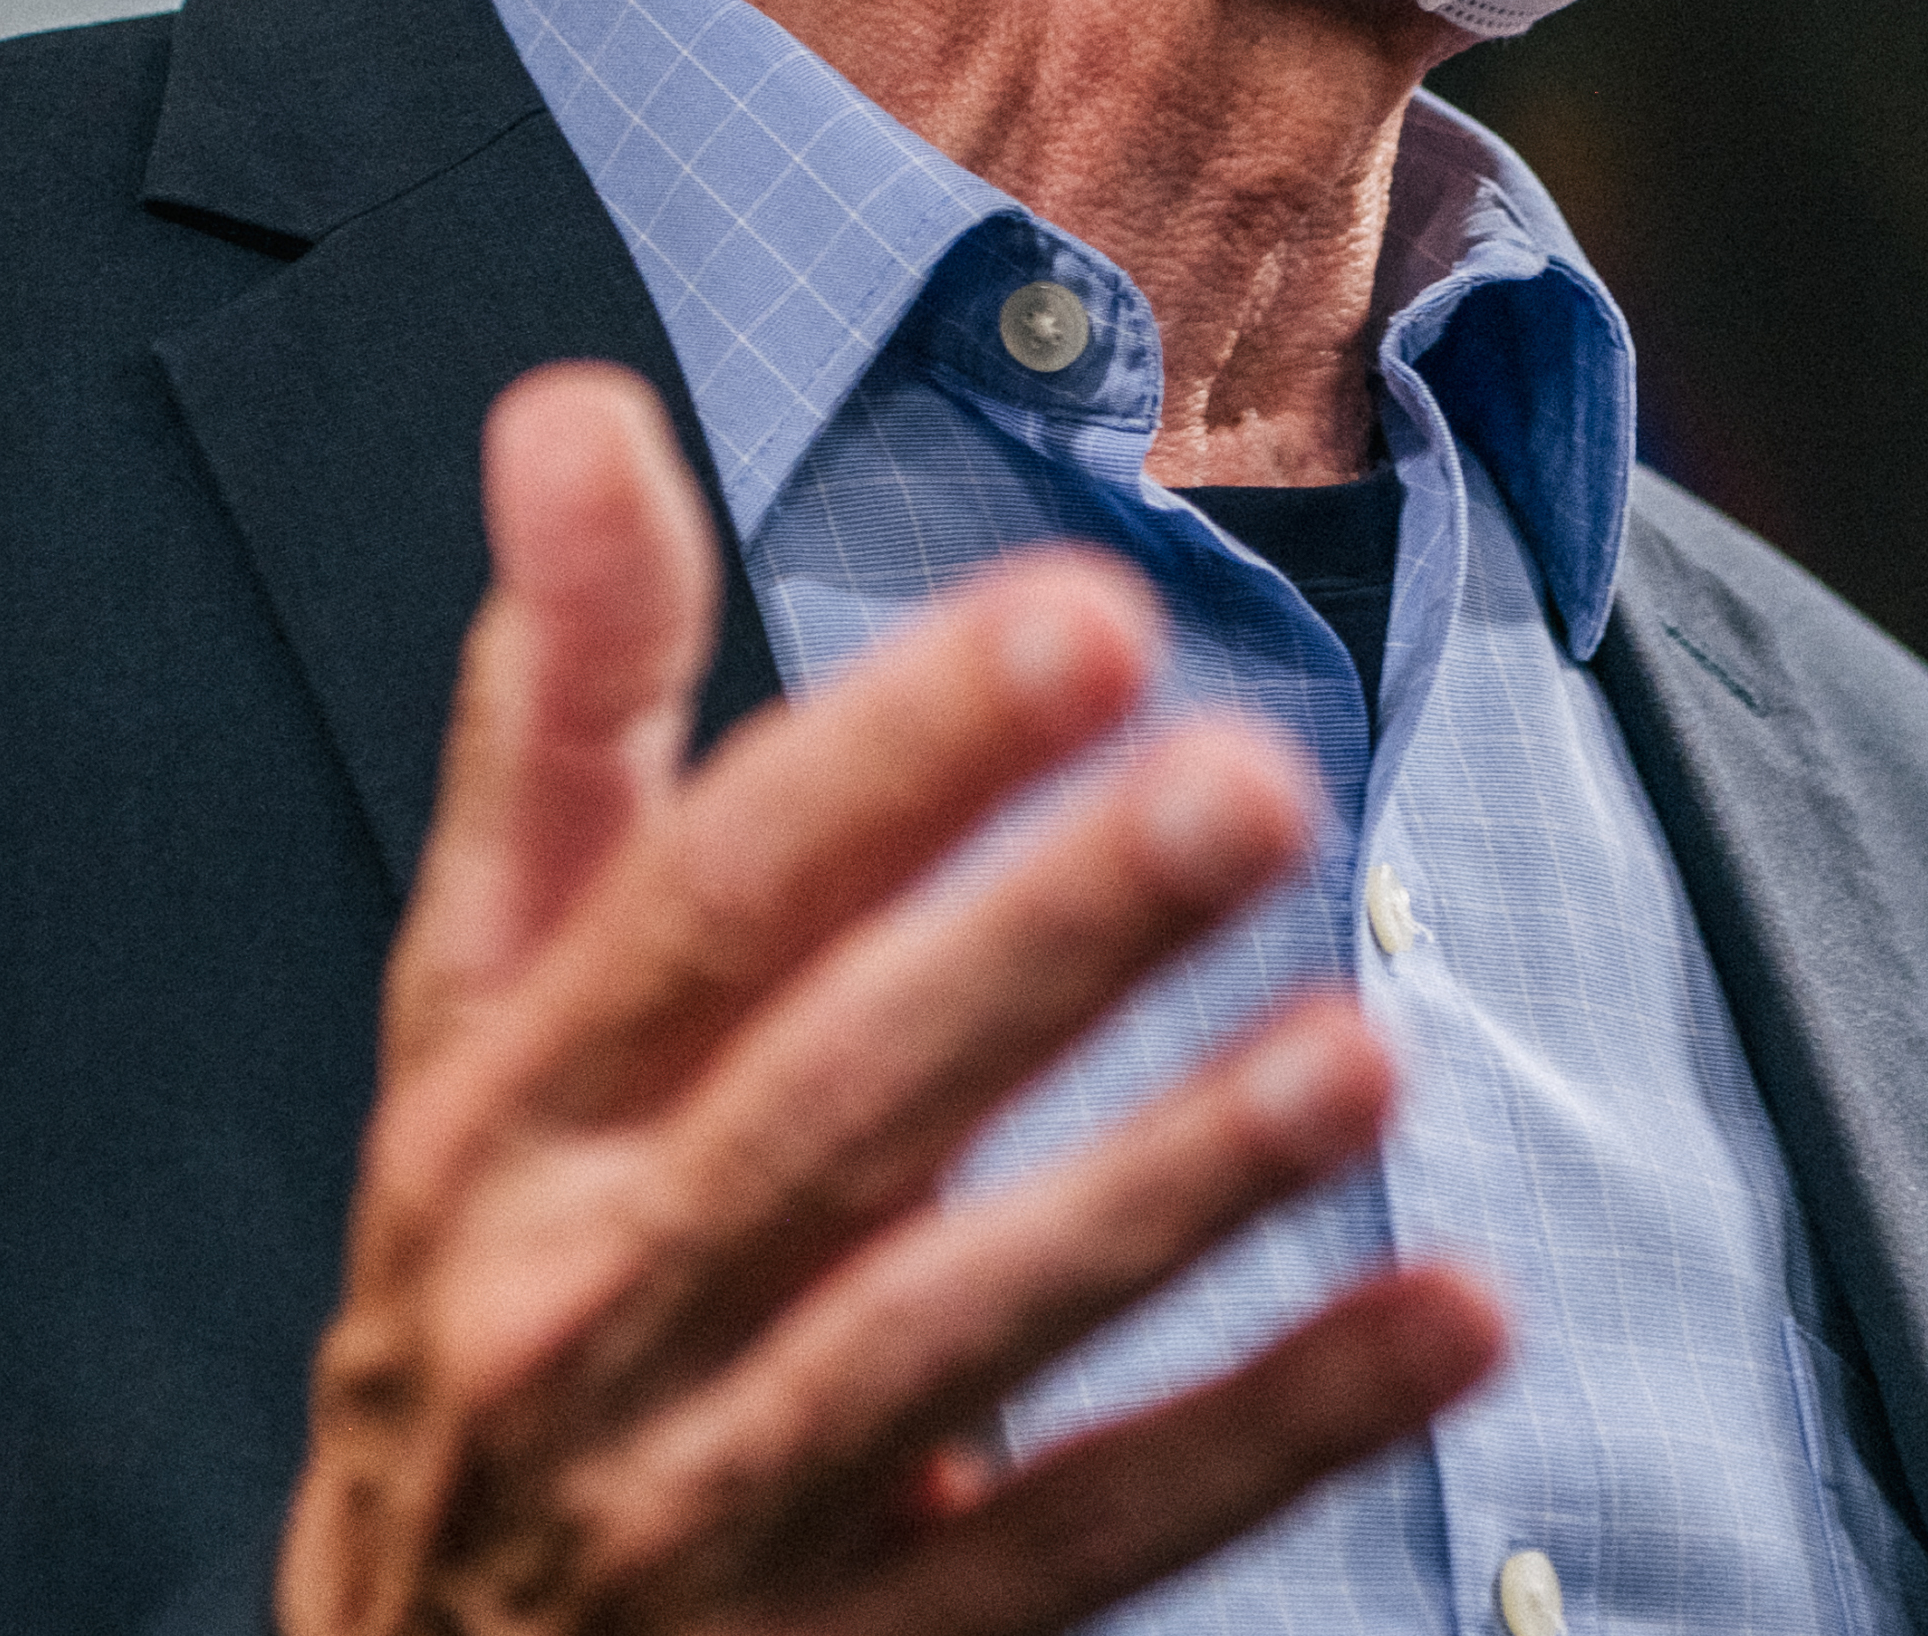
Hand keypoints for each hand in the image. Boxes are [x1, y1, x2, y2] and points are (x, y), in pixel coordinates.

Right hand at [279, 364, 1501, 1631]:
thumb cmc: (494, 1293)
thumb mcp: (480, 1017)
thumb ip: (560, 720)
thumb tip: (569, 405)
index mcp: (505, 1123)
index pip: (701, 907)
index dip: (891, 760)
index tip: (1084, 610)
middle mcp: (587, 1315)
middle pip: (833, 1108)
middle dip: (1041, 941)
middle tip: (1250, 777)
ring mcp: (718, 1514)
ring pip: (956, 1342)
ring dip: (1167, 1191)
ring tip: (1361, 1045)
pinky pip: (1083, 1547)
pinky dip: (1268, 1433)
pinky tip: (1447, 1310)